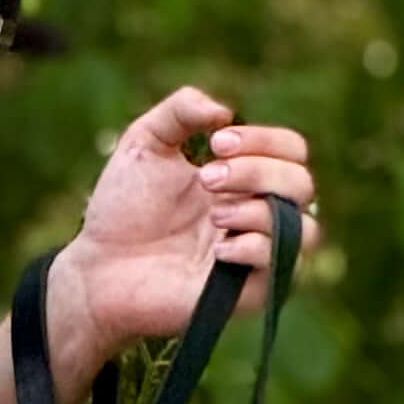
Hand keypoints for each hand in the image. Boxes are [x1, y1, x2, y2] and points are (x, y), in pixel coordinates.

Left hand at [53, 83, 316, 375]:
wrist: (98, 267)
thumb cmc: (123, 208)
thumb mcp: (145, 142)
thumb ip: (181, 111)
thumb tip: (225, 111)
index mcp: (244, 178)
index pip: (292, 151)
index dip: (265, 139)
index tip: (216, 142)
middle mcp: (259, 214)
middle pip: (302, 184)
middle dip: (257, 171)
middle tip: (207, 178)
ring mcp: (257, 254)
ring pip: (306, 227)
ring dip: (259, 210)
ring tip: (213, 214)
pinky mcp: (249, 293)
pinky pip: (281, 267)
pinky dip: (253, 248)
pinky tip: (215, 249)